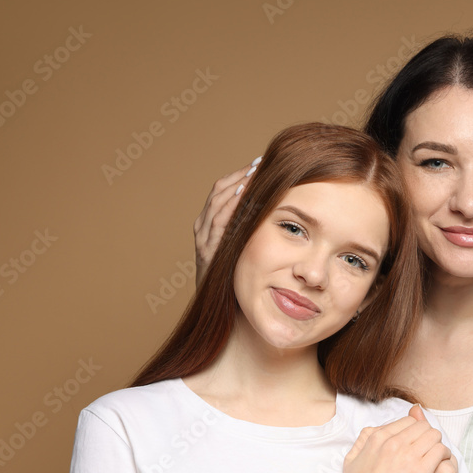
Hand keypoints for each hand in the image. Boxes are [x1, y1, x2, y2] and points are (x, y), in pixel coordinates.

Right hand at [193, 157, 260, 284]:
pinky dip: (232, 206)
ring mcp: (203, 239)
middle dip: (240, 175)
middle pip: (218, 191)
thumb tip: (269, 211)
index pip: (222, 191)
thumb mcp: (240, 249)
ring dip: (237, 186)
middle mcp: (202, 228)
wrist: (220, 310)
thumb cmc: (235, 279)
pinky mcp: (207, 251)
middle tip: (260, 163)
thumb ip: (247, 231)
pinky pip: (219, 222)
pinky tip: (246, 196)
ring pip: (217, 203)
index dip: (239, 175)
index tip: (258, 164)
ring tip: (256, 173)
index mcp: (208, 225)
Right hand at [342, 407, 450, 472]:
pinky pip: (440, 450)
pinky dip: (444, 455)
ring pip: (434, 435)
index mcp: (377, 437)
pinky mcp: (421, 471)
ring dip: (437, 444)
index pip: (407, 421)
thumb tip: (373, 431)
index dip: (415, 431)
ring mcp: (408, 455)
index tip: (417, 442)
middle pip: (422, 426)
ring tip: (437, 456)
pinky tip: (440, 465)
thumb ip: (361, 442)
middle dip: (427, 436)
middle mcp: (393, 442)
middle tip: (428, 449)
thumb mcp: (351, 462)